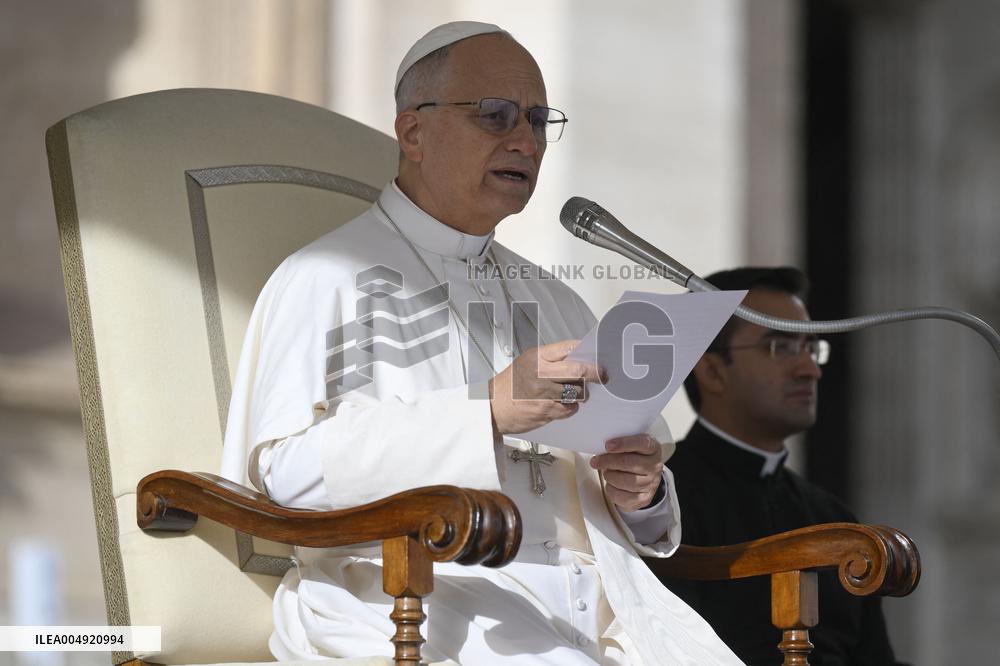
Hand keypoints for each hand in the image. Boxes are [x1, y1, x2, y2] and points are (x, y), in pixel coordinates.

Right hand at [489, 340, 604, 435]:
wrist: (492, 408)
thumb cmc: (509, 385)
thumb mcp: (527, 362)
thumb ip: (550, 360)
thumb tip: (577, 358)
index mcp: (537, 358)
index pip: (569, 348)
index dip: (586, 351)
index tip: (596, 356)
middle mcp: (542, 374)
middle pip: (580, 370)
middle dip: (596, 373)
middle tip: (602, 375)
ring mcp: (545, 394)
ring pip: (578, 392)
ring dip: (580, 393)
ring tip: (570, 392)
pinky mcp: (547, 412)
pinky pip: (570, 409)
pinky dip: (570, 407)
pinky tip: (560, 404)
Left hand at [589, 434, 663, 511]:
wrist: (645, 479)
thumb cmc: (635, 459)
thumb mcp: (633, 447)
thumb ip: (621, 444)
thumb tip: (601, 448)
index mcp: (653, 449)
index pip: (643, 443)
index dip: (624, 443)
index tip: (608, 445)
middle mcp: (655, 466)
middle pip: (629, 463)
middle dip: (608, 461)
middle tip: (596, 461)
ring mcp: (651, 484)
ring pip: (625, 480)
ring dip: (610, 476)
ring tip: (607, 472)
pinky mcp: (643, 499)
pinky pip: (622, 496)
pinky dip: (611, 489)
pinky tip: (611, 484)